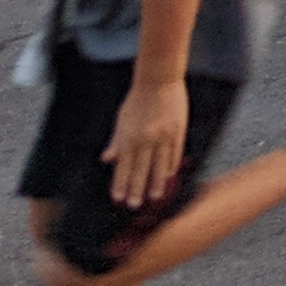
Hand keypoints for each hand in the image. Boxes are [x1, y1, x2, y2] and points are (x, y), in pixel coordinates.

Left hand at [105, 75, 191, 213]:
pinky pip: (174, 153)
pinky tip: (169, 176)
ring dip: (156, 183)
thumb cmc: (137, 99)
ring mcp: (163, 136)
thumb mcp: (122, 120)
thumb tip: (108, 159)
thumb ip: (116, 141)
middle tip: (134, 205)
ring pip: (159, 165)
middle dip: (136, 189)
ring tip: (155, 197)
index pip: (123, 166)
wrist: (159, 80)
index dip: (120, 184)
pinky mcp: (178, 131)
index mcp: (129, 137)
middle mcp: (146, 139)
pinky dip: (171, 166)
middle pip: (140, 170)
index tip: (118, 198)